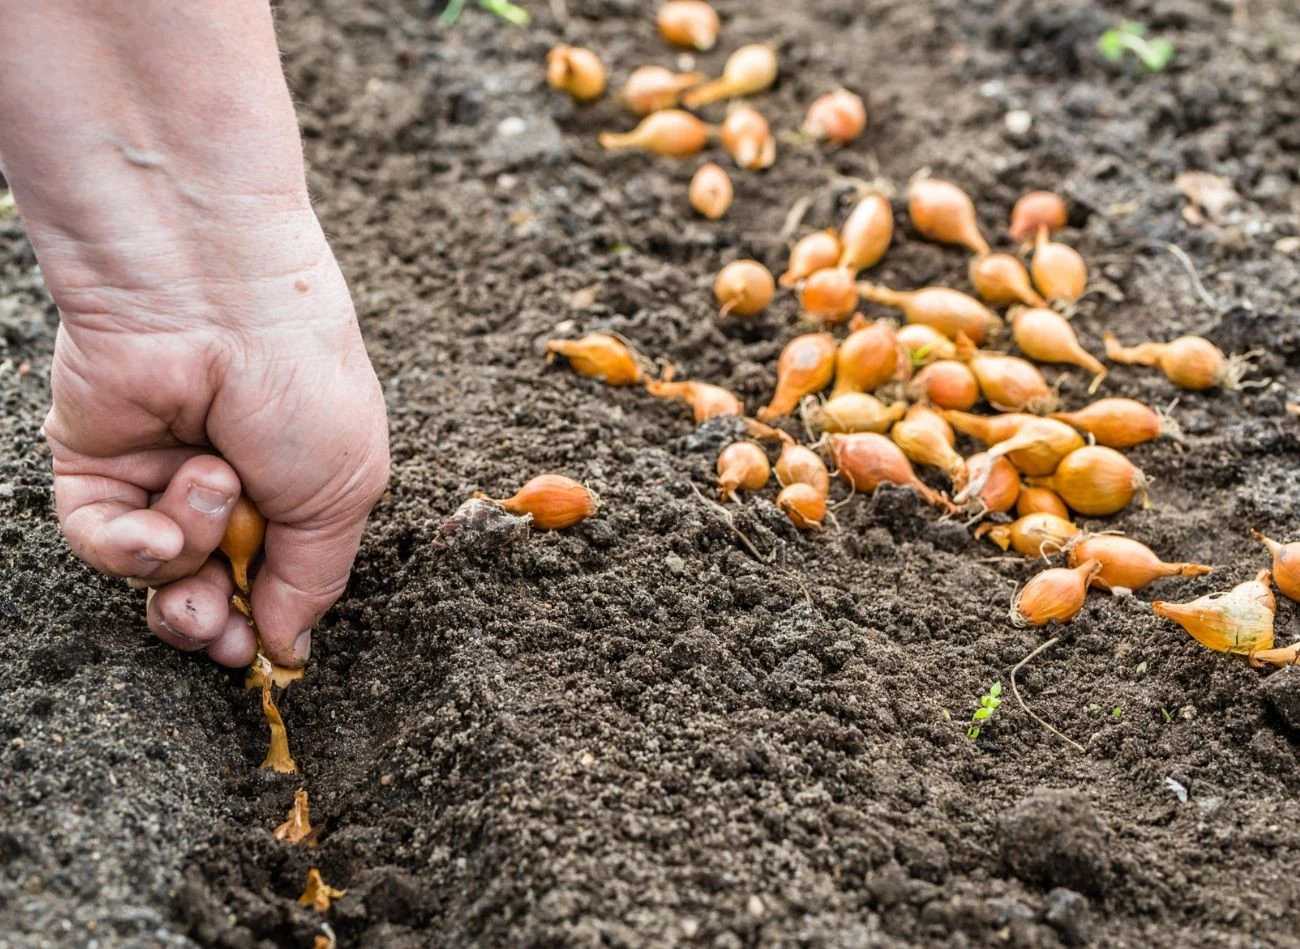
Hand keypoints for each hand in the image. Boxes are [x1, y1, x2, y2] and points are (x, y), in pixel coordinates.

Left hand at [43, 213, 389, 667]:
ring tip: (209, 492)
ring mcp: (158, 478)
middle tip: (224, 631)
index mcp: (294, 491)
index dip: (265, 625)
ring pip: (157, 575)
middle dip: (213, 621)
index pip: (272, 583)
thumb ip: (314, 581)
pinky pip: (101, 544)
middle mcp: (225, 490)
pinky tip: (160, 523)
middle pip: (205, 596)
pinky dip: (131, 548)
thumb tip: (289, 652)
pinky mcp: (95, 465)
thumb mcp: (344, 493)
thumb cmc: (301, 384)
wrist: (213, 301)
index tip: (266, 651)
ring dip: (190, 553)